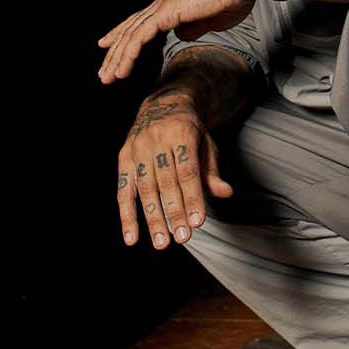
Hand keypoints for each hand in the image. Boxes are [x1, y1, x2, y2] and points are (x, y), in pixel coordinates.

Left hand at [98, 0, 262, 82]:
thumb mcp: (210, 20)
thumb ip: (193, 27)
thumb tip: (181, 35)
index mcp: (171, 5)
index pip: (140, 23)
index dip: (123, 36)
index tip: (110, 48)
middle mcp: (162, 4)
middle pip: (130, 30)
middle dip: (115, 53)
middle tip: (104, 74)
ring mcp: (162, 7)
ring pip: (131, 36)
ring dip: (117, 59)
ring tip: (108, 78)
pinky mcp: (166, 13)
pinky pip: (140, 37)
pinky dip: (128, 54)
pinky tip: (122, 70)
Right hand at [116, 91, 233, 248]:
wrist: (162, 105)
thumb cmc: (190, 133)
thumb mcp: (206, 145)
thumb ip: (212, 171)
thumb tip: (225, 193)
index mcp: (181, 133)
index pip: (187, 171)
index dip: (192, 197)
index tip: (198, 222)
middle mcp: (155, 140)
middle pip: (166, 182)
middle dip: (174, 212)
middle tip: (182, 238)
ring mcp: (136, 149)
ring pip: (144, 189)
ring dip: (153, 218)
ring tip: (161, 243)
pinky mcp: (123, 159)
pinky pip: (122, 191)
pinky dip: (126, 216)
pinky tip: (131, 238)